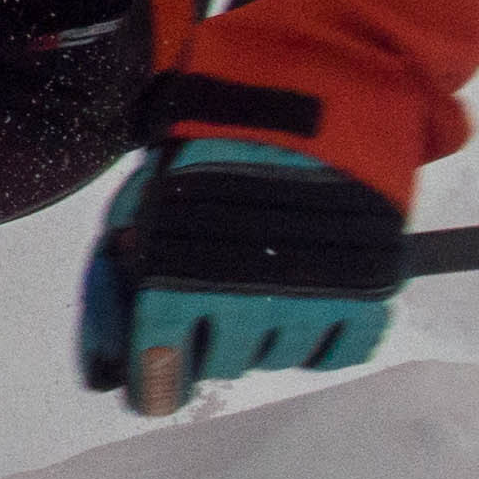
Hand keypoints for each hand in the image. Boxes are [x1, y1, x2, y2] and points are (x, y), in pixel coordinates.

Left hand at [78, 137, 404, 415]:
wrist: (316, 86)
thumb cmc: (219, 138)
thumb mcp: (148, 195)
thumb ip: (126, 266)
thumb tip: (110, 343)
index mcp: (179, 273)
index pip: (159, 363)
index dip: (153, 382)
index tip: (153, 391)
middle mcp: (245, 296)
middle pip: (223, 365)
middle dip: (213, 340)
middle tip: (216, 305)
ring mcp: (310, 299)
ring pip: (278, 360)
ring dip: (266, 335)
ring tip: (265, 282)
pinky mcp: (368, 294)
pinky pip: (339, 353)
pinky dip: (323, 337)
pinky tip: (309, 302)